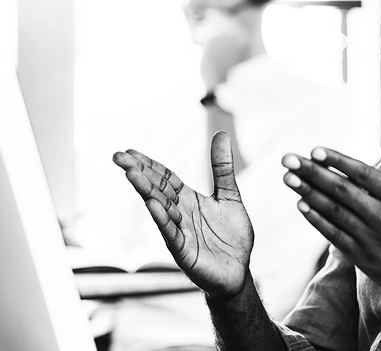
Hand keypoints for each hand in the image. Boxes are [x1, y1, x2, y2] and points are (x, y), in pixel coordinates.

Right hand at [112, 131, 253, 297]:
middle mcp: (179, 214)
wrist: (238, 270)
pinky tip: (151, 205)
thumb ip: (222, 167)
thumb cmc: (231, 235)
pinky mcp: (184, 251)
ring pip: (159, 209)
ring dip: (146, 191)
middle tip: (118, 157)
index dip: (150, 164)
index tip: (130, 151)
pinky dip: (161, 218)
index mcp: (188, 200)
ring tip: (132, 174)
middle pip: (156, 189)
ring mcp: (179, 232)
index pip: (165, 178)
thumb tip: (221, 133)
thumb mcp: (229, 195)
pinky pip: (171, 233)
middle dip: (139, 173)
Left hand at [281, 132, 380, 316]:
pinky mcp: (365, 259)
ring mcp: (372, 241)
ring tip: (288, 177)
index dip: (337, 161)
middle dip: (311, 173)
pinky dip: (317, 220)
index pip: (363, 175)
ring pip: (334, 212)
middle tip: (287, 159)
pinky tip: (302, 205)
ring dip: (308, 193)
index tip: (315, 149)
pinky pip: (335, 236)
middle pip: (341, 191)